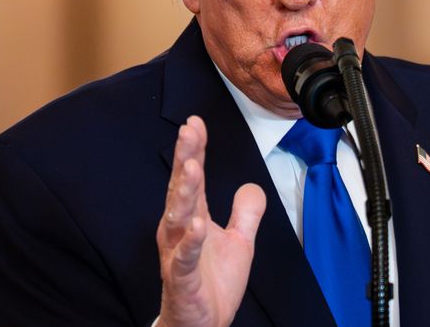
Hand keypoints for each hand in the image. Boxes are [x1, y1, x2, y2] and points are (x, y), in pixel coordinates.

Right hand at [156, 115, 266, 326]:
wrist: (201, 326)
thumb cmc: (211, 286)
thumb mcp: (239, 243)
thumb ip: (245, 214)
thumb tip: (252, 186)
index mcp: (191, 218)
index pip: (193, 178)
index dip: (195, 149)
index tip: (195, 122)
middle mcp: (178, 231)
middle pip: (181, 189)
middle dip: (185, 159)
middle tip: (188, 132)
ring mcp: (177, 254)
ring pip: (177, 218)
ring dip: (183, 193)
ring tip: (191, 168)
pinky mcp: (181, 279)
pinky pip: (184, 258)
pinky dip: (189, 241)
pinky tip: (197, 225)